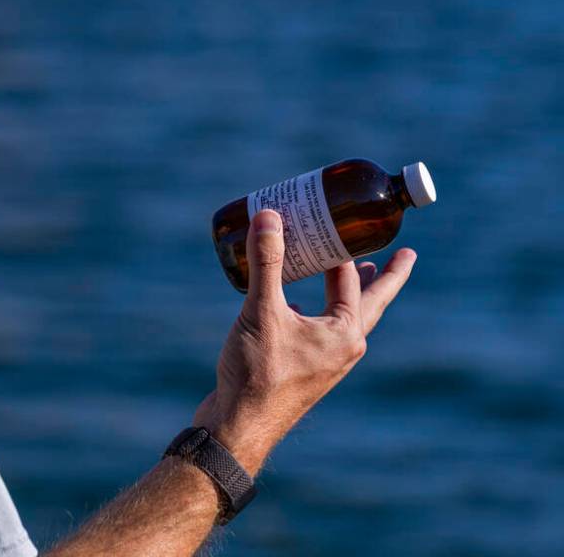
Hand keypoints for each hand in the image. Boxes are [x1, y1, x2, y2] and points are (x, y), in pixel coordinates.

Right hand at [193, 209, 416, 471]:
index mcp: (345, 333)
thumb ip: (266, 263)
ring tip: (353, 273)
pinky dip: (316, 311)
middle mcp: (344, 348)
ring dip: (350, 293)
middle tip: (403, 254)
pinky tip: (295, 304)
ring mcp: (326, 362)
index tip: (339, 221)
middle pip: (371, 303)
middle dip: (384, 277)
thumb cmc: (257, 372)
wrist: (239, 426)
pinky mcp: (305, 370)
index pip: (351, 279)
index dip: (344, 248)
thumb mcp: (262, 311)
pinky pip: (321, 331)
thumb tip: (270, 217)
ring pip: (345, 317)